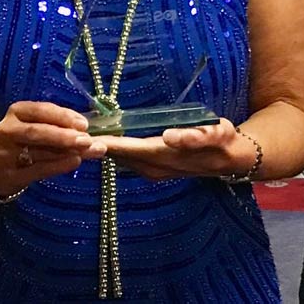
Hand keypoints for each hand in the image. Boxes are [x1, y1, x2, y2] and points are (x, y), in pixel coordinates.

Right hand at [0, 101, 106, 198]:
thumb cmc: (21, 142)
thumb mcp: (34, 126)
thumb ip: (62, 127)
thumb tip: (98, 133)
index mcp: (16, 112)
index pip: (40, 110)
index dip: (63, 116)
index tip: (84, 124)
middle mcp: (7, 130)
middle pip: (37, 131)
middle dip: (64, 135)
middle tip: (87, 140)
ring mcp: (5, 154)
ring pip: (39, 152)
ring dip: (67, 151)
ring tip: (89, 151)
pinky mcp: (9, 176)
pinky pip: (37, 170)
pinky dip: (58, 165)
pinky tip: (75, 162)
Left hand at [94, 119, 254, 180]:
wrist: (231, 158)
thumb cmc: (223, 140)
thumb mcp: (217, 134)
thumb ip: (194, 137)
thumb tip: (170, 137)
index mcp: (167, 155)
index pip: (130, 148)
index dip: (109, 143)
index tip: (88, 138)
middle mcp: (156, 166)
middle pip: (120, 156)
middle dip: (98, 147)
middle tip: (72, 134)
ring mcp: (154, 170)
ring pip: (121, 161)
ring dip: (103, 151)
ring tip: (80, 137)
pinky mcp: (154, 168)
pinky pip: (128, 161)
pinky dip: (114, 152)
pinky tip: (103, 144)